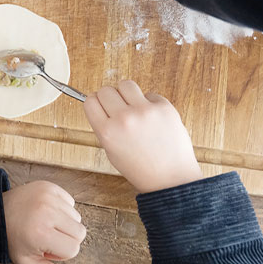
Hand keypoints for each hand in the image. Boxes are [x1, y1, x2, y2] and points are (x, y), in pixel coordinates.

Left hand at [2, 181, 85, 263]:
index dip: (60, 253)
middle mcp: (46, 212)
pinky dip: (62, 209)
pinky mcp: (49, 186)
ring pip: (77, 218)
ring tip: (45, 223)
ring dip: (64, 223)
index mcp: (41, 234)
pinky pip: (70, 202)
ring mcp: (48, 196)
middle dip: (66, 239)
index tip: (45, 247)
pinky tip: (46, 212)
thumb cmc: (13, 240)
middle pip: (80, 233)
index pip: (73, 249)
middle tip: (47, 237)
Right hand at [85, 80, 201, 192]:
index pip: (91, 101)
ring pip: (126, 84)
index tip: (101, 104)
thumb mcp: (112, 152)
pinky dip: (149, 102)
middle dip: (110, 97)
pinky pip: (149, 94)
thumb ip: (105, 127)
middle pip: (106, 90)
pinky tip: (152, 118)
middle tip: (118, 107)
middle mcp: (124, 119)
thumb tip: (102, 104)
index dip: (95, 102)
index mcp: (107, 132)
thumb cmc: (142, 169)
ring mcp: (145, 111)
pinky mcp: (164, 107)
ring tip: (134, 106)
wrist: (171, 178)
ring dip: (127, 93)